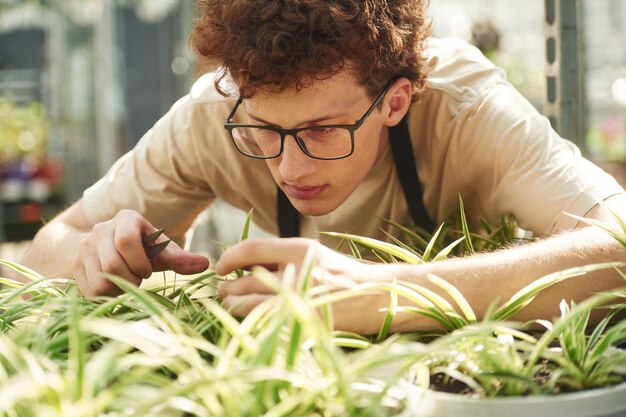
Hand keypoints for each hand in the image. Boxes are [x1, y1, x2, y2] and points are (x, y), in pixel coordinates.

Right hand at [73, 209, 208, 296]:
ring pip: (101, 281)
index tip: (147, 270)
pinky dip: (106, 294)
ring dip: (119, 288)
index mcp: (126, 219)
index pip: (125, 240)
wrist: (106, 249)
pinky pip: (89, 290)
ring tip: (126, 280)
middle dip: (130, 279)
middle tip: (137, 277)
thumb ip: (180, 259)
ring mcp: (84, 246)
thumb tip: (206, 265)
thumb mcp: (161, 252)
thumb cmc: (143, 250)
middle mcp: (101, 228)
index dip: (139, 262)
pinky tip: (113, 285)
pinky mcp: (74, 265)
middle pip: (113, 265)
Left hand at [216, 237, 390, 333]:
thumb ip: (282, 256)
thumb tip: (243, 263)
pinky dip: (251, 323)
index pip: (251, 248)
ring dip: (233, 306)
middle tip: (223, 291)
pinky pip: (265, 324)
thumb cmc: (341, 275)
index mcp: (300, 248)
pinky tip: (249, 322)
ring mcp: (302, 299)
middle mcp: (299, 271)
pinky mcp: (304, 322)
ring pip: (249, 305)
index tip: (221, 267)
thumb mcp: (313, 254)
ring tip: (231, 305)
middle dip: (227, 289)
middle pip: (245, 280)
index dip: (229, 258)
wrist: (376, 296)